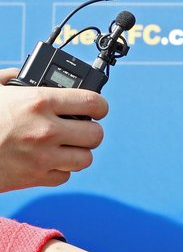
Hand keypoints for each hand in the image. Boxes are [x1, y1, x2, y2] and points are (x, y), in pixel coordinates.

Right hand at [0, 67, 108, 192]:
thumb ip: (14, 76)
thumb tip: (26, 72)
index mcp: (40, 101)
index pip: (94, 103)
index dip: (99, 106)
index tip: (95, 108)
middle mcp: (46, 130)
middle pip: (96, 134)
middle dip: (89, 130)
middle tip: (79, 128)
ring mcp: (41, 157)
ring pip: (85, 159)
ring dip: (78, 152)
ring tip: (66, 146)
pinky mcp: (32, 178)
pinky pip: (64, 176)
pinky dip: (60, 170)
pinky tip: (49, 161)